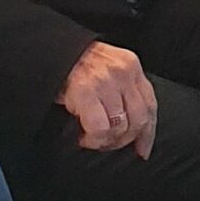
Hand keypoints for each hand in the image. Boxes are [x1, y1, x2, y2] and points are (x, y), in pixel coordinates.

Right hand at [61, 41, 157, 157]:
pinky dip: (94, 139)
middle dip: (124, 140)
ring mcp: (106, 81)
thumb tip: (134, 127)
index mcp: (131, 65)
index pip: (150, 105)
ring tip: (94, 139)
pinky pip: (100, 128)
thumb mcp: (108, 69)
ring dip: (106, 141)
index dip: (148, 133)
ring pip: (120, 127)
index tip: (143, 149)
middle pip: (138, 119)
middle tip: (108, 143)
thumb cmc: (76, 64)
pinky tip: (84, 137)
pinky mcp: (86, 92)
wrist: (50, 51)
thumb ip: (123, 90)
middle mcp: (123, 72)